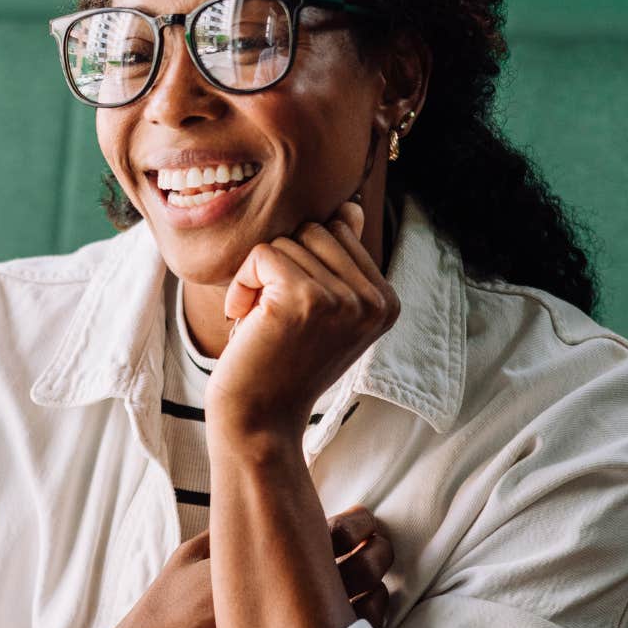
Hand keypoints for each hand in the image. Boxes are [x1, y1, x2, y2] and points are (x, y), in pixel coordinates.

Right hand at [8, 507, 393, 627]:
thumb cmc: (162, 613)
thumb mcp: (188, 558)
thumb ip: (227, 535)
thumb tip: (258, 512)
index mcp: (261, 563)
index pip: (328, 534)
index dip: (354, 525)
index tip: (362, 521)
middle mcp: (282, 601)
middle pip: (358, 571)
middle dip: (377, 554)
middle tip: (379, 547)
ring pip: (364, 614)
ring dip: (378, 595)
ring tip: (377, 586)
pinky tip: (361, 624)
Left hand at [207, 200, 400, 441]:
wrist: (258, 421)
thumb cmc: (281, 364)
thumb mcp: (323, 311)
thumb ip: (340, 261)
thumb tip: (352, 206)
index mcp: (385, 301)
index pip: (338, 232)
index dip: (302, 264)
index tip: (294, 313)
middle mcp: (373, 300)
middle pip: (314, 230)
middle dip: (280, 266)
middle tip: (274, 317)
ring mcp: (343, 299)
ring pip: (286, 241)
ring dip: (258, 278)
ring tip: (262, 323)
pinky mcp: (304, 299)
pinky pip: (262, 254)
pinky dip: (241, 284)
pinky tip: (244, 320)